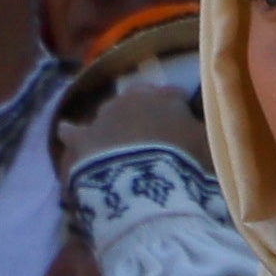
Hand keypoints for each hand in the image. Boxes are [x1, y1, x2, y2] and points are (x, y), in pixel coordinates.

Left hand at [72, 77, 208, 176]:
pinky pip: (72, 131)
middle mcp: (131, 99)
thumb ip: (202, 131)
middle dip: (143, 109)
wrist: (140, 181)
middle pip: (138, 98)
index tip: (181, 118)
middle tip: (149, 127)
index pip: (173, 94)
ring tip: (118, 137)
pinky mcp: (81, 137)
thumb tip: (198, 126)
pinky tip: (68, 132)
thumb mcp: (208, 146)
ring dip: (113, 122)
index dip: (177, 107)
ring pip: (108, 112)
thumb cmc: (183, 163)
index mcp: (165, 98)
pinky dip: (73, 133)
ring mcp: (103, 116)